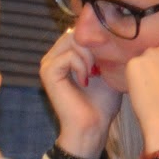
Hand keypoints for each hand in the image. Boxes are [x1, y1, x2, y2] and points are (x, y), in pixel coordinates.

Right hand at [39, 29, 121, 158]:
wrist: (93, 127)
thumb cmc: (102, 103)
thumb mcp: (107, 71)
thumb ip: (104, 52)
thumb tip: (110, 33)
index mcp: (65, 55)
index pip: (79, 32)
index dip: (95, 39)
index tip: (110, 55)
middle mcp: (53, 56)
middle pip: (75, 33)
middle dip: (93, 46)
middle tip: (102, 67)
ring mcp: (48, 63)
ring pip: (72, 41)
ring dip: (89, 56)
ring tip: (95, 74)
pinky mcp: (48, 72)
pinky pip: (68, 56)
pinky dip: (81, 65)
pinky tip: (87, 80)